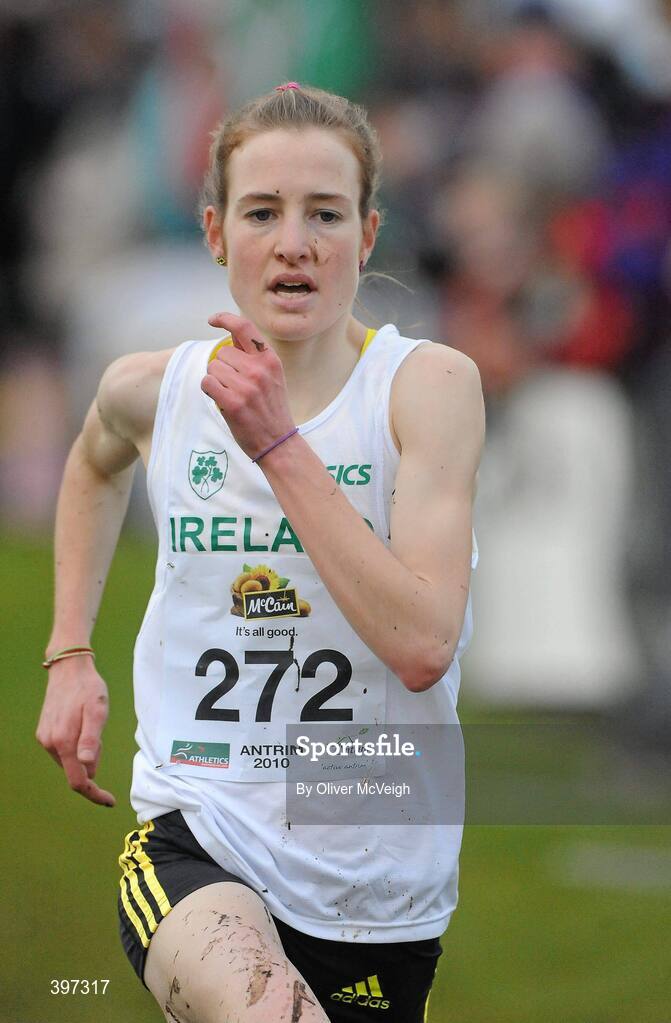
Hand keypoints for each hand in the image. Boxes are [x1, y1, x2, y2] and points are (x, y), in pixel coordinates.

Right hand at [36, 658, 114, 806]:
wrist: (68, 669)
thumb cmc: (88, 689)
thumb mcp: (98, 711)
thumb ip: (92, 740)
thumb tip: (88, 767)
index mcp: (64, 742)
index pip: (78, 781)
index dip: (94, 794)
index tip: (110, 800)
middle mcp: (50, 744)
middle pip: (77, 771)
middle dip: (92, 762)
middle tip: (101, 737)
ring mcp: (45, 739)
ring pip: (70, 760)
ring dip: (84, 754)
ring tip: (91, 726)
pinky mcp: (44, 733)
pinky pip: (63, 750)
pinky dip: (76, 746)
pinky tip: (81, 725)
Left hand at [201, 312, 295, 460]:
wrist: (278, 441)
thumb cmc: (271, 409)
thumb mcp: (272, 377)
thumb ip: (253, 357)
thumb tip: (231, 335)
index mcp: (269, 359)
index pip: (244, 327)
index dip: (225, 318)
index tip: (213, 319)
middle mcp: (259, 369)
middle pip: (222, 352)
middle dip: (222, 367)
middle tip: (234, 385)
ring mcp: (247, 386)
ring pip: (213, 368)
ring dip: (216, 380)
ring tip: (231, 394)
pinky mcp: (234, 402)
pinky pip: (207, 383)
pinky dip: (209, 390)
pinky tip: (221, 399)